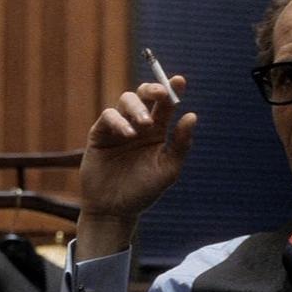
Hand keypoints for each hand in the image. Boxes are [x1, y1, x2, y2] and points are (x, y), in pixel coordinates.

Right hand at [75, 76, 196, 258]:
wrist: (114, 210)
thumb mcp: (167, 170)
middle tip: (161, 95)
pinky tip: (128, 134)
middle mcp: (138, 126)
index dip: (172, 90)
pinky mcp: (99, 134)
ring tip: (145, 124)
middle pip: (144, 95)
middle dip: (152, 90)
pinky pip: (108, 117)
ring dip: (137, 106)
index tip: (179, 81)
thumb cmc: (143, 191)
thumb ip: (180, 145)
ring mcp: (118, 128)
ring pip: (125, 101)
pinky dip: (118, 120)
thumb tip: (191, 116)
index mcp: (157, 132)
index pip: (165, 105)